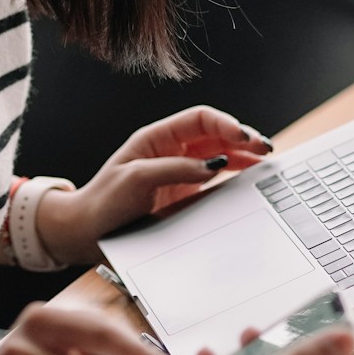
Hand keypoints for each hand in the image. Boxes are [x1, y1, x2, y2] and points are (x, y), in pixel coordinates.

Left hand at [34, 105, 272, 263]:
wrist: (86, 235)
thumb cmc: (104, 202)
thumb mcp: (135, 179)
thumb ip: (174, 169)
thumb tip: (213, 166)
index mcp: (158, 139)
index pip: (200, 120)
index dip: (225, 123)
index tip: (244, 136)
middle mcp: (172, 152)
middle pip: (216, 137)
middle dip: (243, 139)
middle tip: (266, 150)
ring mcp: (180, 175)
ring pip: (221, 158)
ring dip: (244, 158)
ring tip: (267, 163)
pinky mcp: (184, 197)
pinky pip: (216, 183)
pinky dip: (236, 179)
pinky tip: (251, 181)